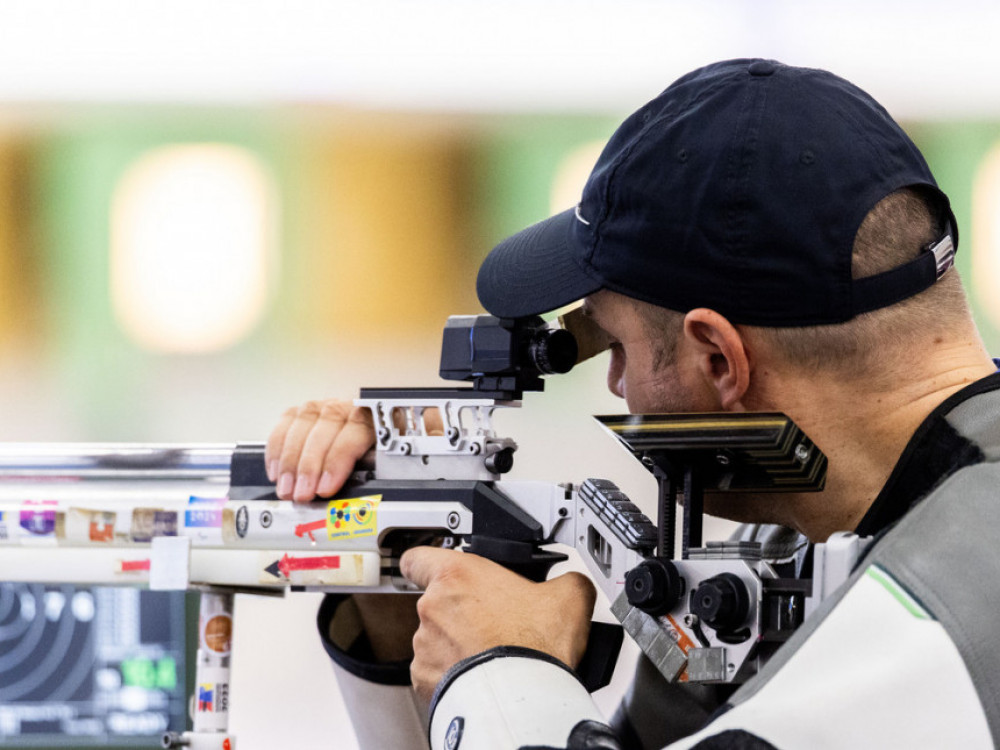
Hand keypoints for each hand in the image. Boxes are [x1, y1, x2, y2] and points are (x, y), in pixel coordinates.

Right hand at [266, 399, 375, 501]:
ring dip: (290, 462)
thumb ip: (369, 473)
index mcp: (371, 416)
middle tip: (302, 493)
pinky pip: (283, 427)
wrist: (366, 433)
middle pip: (324, 429)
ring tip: (287, 489)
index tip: (325, 487)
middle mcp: (344, 408)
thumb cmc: (372, 451)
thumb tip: (356, 497)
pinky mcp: (299, 413)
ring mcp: (320, 408)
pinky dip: (277, 451)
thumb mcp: (378, 462)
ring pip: (301, 426)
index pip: (354, 433)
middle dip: (309, 466)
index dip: (337, 462)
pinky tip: (276, 472)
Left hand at [400, 546, 595, 701]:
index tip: (437, 570)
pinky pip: (434, 671)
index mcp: (458, 575)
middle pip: (437, 601)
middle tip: (494, 623)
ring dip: (457, 644)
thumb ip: (566, 581)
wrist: (522, 700)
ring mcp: (425, 645)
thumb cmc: (535, 647)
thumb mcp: (568, 597)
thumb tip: (574, 585)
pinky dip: (452, 674)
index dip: (426, 563)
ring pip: (437, 638)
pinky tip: (480, 676)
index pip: (418, 557)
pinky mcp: (425, 678)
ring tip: (491, 655)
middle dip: (463, 612)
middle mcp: (433, 606)